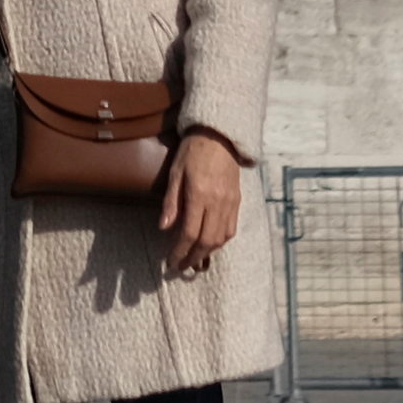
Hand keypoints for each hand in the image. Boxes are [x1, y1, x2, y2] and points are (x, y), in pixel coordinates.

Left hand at [158, 130, 244, 281]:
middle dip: (193, 257)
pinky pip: (231, 229)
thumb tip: (164, 228)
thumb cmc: (192, 151)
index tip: (171, 261)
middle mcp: (218, 201)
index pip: (190, 232)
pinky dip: (220, 241)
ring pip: (221, 238)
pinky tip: (210, 244)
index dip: (180, 251)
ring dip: (207, 252)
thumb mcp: (175, 173)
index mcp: (199, 194)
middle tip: (181, 266)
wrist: (219, 136)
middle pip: (207, 240)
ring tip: (194, 258)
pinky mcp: (238, 200)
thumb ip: (171, 202)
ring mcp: (230, 202)